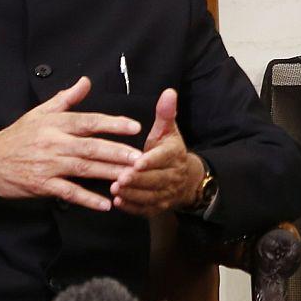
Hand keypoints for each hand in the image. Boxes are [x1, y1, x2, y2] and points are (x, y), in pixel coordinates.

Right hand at [0, 76, 141, 211]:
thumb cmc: (16, 137)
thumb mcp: (39, 113)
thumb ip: (66, 99)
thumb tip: (85, 82)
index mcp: (54, 123)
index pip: (88, 121)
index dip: (112, 124)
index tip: (134, 127)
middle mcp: (53, 143)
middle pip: (90, 146)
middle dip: (117, 152)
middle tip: (140, 157)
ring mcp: (48, 165)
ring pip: (84, 168)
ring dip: (109, 173)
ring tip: (130, 177)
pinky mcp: (42, 185)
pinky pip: (69, 192)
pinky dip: (88, 199)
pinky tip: (105, 204)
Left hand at [110, 88, 203, 217]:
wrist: (185, 179)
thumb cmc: (167, 149)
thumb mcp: (168, 130)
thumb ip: (165, 113)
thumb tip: (169, 91)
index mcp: (174, 154)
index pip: (163, 158)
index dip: (151, 160)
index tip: (137, 161)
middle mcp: (173, 175)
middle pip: (156, 179)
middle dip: (138, 179)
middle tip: (120, 177)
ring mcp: (167, 193)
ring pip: (151, 195)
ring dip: (133, 194)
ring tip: (115, 189)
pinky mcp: (159, 206)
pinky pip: (146, 209)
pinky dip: (133, 207)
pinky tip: (118, 202)